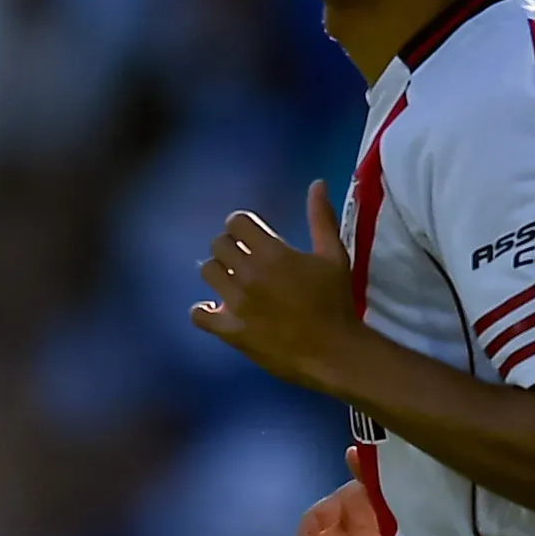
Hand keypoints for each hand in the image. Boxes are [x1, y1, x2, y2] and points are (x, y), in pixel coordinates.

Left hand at [193, 182, 360, 395]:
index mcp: (272, 253)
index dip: (242, 226)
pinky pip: (199, 314)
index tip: (252, 237)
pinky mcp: (230, 330)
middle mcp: (248, 274)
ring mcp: (236, 303)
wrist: (334, 352)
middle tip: (243, 260)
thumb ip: (321, 218)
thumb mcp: (334, 256)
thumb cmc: (335, 301)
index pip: (236, 222)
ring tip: (233, 283)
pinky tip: (217, 310)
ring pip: (207, 272)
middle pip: (218, 244)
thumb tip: (316, 183)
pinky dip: (204, 311)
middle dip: (229, 247)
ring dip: (218, 273)